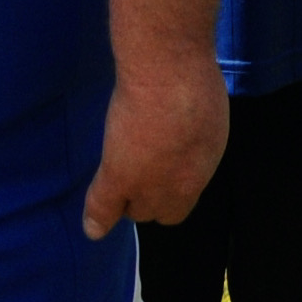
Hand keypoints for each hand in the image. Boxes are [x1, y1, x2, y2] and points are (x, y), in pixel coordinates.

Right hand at [80, 56, 226, 237]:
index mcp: (200, 170)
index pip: (183, 204)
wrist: (170, 74)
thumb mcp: (208, 120)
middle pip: (159, 211)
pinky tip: (92, 227)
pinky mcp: (117, 175)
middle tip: (140, 169)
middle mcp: (177, 187)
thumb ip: (196, 141)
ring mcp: (146, 185)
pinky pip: (103, 206)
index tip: (164, 179)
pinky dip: (97, 218)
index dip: (171, 194)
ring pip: (134, 211)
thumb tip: (187, 141)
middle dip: (152, 197)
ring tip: (119, 176)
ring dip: (127, 200)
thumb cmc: (194, 82)